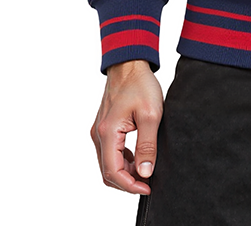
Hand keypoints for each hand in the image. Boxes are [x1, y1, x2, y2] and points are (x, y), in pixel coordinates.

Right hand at [91, 59, 163, 194]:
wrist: (129, 63)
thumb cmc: (140, 84)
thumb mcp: (151, 115)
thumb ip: (148, 146)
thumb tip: (145, 173)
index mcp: (107, 132)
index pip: (113, 172)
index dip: (130, 186)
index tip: (148, 187)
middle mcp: (98, 134)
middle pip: (108, 171)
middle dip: (127, 182)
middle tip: (148, 182)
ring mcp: (99, 130)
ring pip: (108, 163)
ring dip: (125, 172)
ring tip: (146, 170)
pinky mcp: (104, 127)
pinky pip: (109, 152)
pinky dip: (122, 160)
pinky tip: (138, 158)